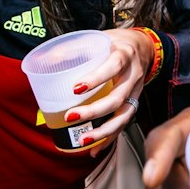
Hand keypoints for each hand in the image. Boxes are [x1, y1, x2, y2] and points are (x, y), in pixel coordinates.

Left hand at [59, 27, 157, 144]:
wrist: (142, 47)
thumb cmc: (116, 43)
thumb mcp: (97, 38)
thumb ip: (74, 48)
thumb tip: (47, 60)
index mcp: (124, 54)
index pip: (114, 66)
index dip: (96, 78)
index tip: (76, 88)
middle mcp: (133, 75)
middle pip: (118, 98)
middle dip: (94, 111)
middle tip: (71, 116)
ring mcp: (136, 92)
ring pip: (124, 115)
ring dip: (103, 131)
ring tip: (84, 140)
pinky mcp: (133, 103)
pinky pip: (123, 124)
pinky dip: (109, 139)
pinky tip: (95, 149)